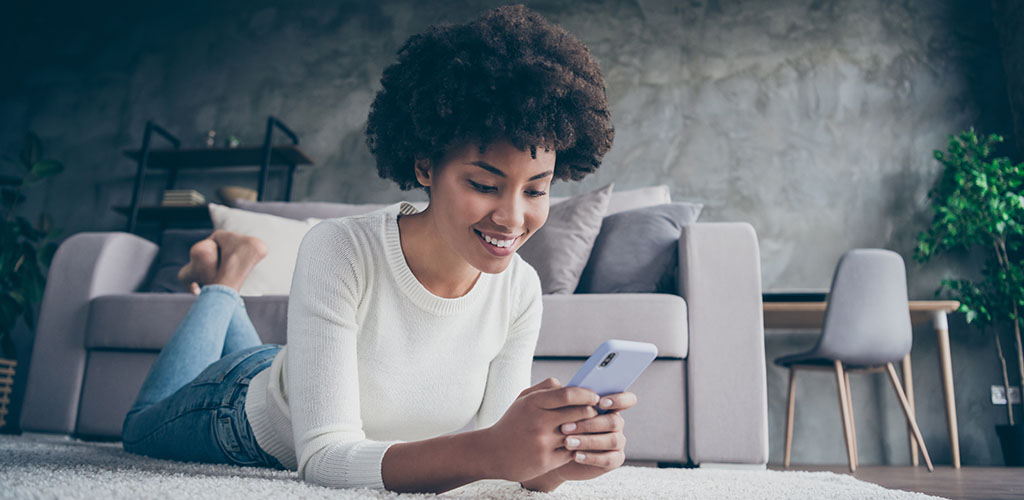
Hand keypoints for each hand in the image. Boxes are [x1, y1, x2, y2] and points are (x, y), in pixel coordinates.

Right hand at [482, 378, 600, 482]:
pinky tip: (578, 444)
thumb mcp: (523, 399)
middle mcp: (538, 422)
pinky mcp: (546, 461)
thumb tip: (572, 385)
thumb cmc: (513, 422)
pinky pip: (573, 451)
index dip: (587, 394)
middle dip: (592, 412)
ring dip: (588, 431)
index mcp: (533, 403)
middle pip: (580, 413)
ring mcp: (543, 443)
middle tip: (596, 412)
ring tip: (591, 428)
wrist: (493, 453)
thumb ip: (546, 388)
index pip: (568, 394)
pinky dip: (578, 447)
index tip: (595, 397)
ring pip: (579, 434)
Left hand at [528, 390, 636, 485]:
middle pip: (615, 421)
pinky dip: (591, 457)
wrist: (556, 453)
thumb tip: (565, 388)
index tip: (600, 402)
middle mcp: (616, 423)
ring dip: (588, 441)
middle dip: (590, 424)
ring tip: (566, 442)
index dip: (618, 399)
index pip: (626, 399)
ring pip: (612, 440)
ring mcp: (617, 442)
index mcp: (609, 407)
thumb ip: (571, 399)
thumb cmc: (560, 425)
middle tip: (565, 427)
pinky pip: (609, 459)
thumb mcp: (564, 411)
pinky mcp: (614, 460)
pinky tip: (575, 455)